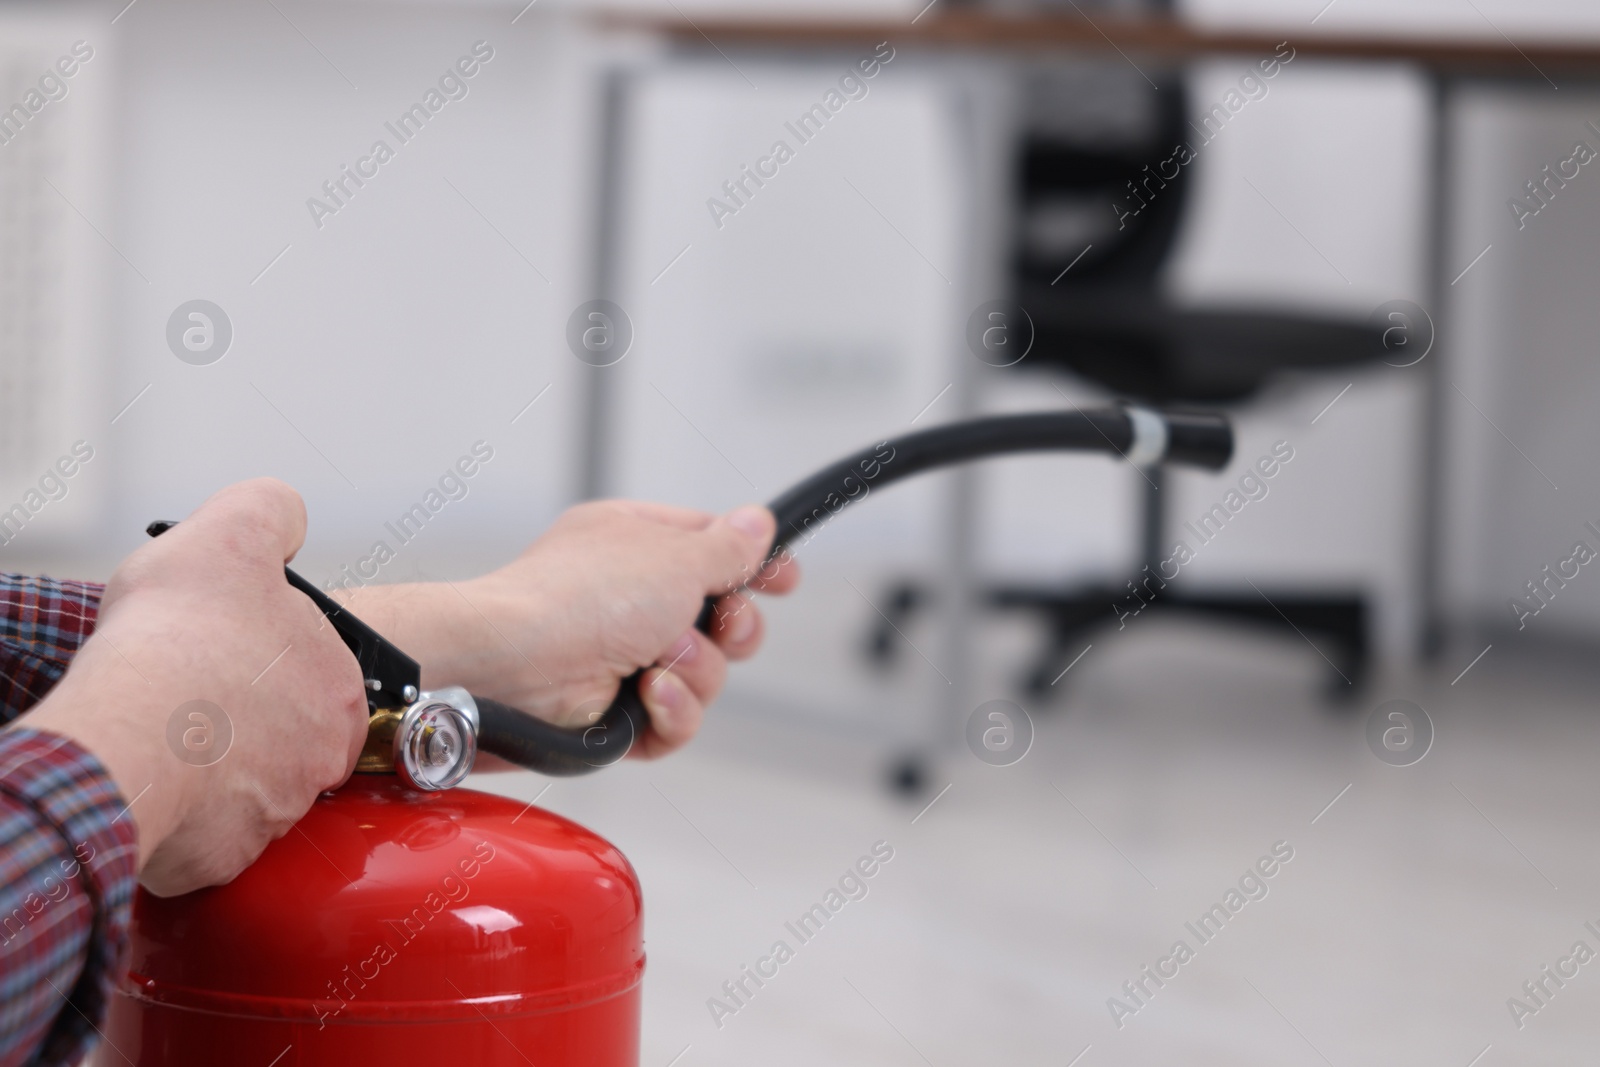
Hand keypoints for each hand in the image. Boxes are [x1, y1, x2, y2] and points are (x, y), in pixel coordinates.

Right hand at [25, 479, 368, 895]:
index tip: (219, 650)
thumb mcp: (231, 532)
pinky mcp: (228, 857)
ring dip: (207, 762)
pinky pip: (203, 834)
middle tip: (186, 693)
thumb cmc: (180, 638)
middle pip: (280, 730)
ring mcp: (278, 812)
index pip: (310, 667)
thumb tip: (286, 515)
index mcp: (339, 683)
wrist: (128, 734)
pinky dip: (178, 812)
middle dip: (236, 713)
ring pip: (243, 783)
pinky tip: (156, 780)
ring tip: (164, 734)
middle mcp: (324, 755)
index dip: (257, 652)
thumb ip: (270, 512)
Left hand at [337, 500, 799, 759]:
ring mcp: (622, 657)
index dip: (753, 565)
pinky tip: (650, 697)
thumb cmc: (578, 598)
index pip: (711, 549)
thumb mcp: (675, 557)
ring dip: (696, 672)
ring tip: (660, 662)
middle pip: (720, 619)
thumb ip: (728, 547)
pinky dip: (672, 712)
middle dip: (732, 629)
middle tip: (722, 624)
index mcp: (635, 544)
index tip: (784, 578)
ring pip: (705, 675)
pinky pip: (676, 720)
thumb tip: (758, 522)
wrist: (513, 667)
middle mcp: (629, 599)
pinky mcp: (616, 712)